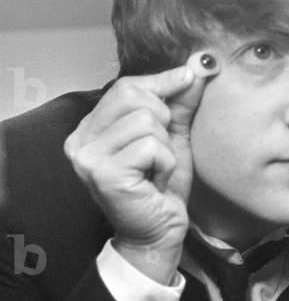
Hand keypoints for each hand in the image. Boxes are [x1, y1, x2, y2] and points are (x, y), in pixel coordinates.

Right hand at [64, 53, 212, 282]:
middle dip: (164, 120)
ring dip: (166, 147)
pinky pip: (151, 147)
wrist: (159, 233)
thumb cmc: (162, 188)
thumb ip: (179, 104)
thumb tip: (195, 67)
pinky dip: (165, 163)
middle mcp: (81, 139)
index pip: (126, 86)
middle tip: (162, 152)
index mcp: (91, 128)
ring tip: (157, 170)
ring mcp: (88, 156)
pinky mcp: (104, 173)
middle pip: (135, 97)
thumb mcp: (172, 139)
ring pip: (146, 122)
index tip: (192, 75)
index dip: (162, 80)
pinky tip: (156, 182)